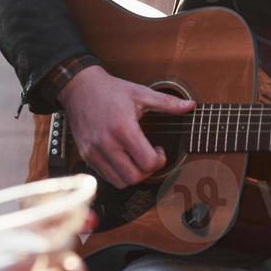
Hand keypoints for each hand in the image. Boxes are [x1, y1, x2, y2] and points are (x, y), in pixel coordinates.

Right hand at [58, 65, 194, 187]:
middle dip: (148, 171)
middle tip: (150, 157)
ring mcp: (94, 152)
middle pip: (134, 177)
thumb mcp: (141, 93)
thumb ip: (167, 102)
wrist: (79, 88)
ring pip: (120, 182)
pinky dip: (118, 174)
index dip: (160, 161)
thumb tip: (191, 105)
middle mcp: (107, 143)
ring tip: (136, 159)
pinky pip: (106, 178)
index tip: (159, 150)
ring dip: (133, 175)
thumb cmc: (111, 90)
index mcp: (123, 128)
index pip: (147, 162)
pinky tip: (123, 159)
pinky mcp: (86, 156)